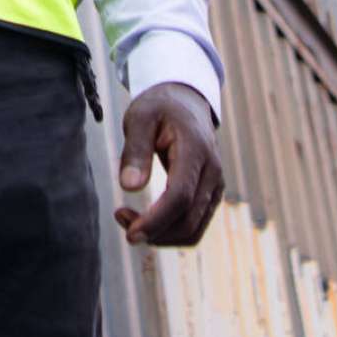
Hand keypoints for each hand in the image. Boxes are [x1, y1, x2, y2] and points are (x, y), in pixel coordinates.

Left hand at [114, 82, 222, 246]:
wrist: (186, 102)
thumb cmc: (159, 107)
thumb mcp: (140, 116)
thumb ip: (136, 150)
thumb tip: (129, 186)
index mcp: (196, 150)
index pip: (180, 196)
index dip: (156, 220)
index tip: (130, 232)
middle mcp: (212, 172)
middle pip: (188, 220)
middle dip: (154, 231)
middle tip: (121, 218)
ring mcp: (215, 186)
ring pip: (193, 229)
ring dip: (161, 235)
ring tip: (128, 219)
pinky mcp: (210, 195)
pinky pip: (194, 225)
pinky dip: (170, 231)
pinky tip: (147, 219)